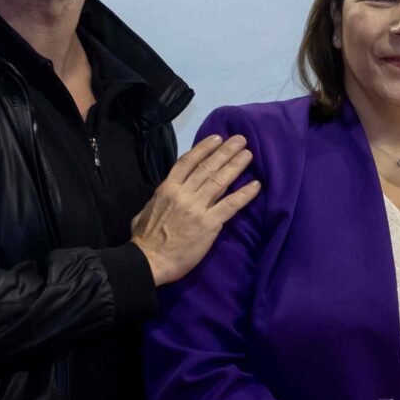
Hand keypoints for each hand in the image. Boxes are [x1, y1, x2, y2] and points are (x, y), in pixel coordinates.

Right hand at [132, 134, 260, 285]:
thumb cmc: (144, 240)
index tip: (217, 138)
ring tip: (248, 154)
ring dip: (236, 165)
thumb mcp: (145, 211)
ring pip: (220, 181)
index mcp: (167, 189)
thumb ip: (158, 199)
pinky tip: (256, 185)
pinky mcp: (209, 223)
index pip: (187, 162)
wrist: (148, 261)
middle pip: (208, 167)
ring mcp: (197, 208)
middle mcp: (183, 193)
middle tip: (241, 140)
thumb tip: (164, 194)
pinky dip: (244, 194)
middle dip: (225, 151)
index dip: (204, 148)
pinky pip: (230, 205)